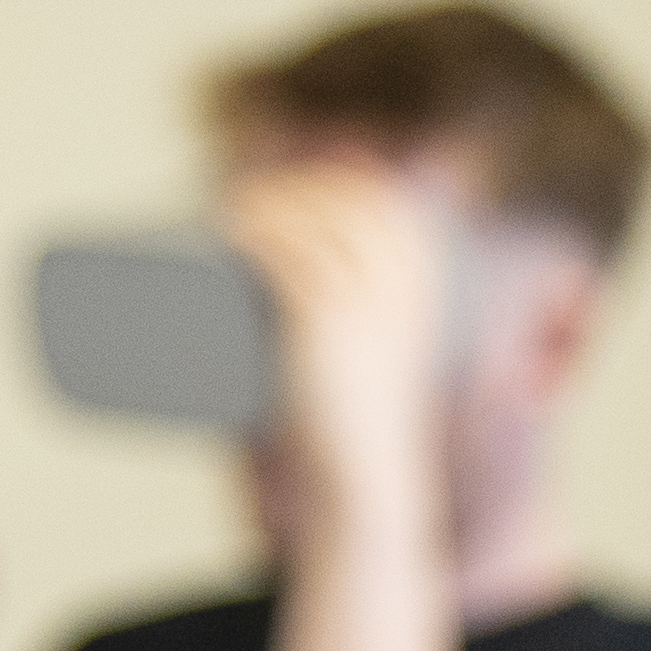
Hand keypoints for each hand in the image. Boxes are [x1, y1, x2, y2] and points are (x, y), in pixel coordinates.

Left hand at [220, 155, 460, 566]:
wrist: (365, 466)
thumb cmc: (356, 412)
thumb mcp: (372, 352)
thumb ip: (354, 317)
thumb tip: (298, 298)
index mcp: (421, 282)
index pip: (377, 202)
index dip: (330, 184)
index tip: (288, 191)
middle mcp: (399, 281)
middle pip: (339, 202)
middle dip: (291, 190)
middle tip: (245, 207)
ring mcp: (364, 298)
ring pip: (309, 221)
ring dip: (266, 205)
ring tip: (230, 218)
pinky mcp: (326, 320)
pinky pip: (289, 257)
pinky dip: (259, 235)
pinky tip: (236, 232)